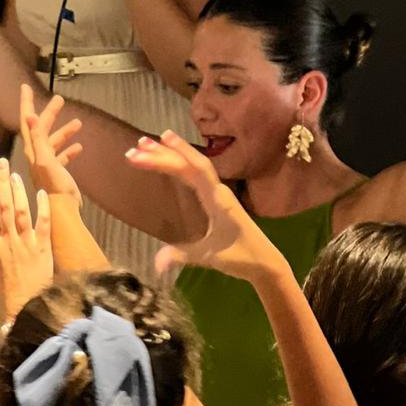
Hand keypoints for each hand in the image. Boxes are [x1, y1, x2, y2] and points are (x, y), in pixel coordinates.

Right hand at [0, 158, 52, 324]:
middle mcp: (8, 242)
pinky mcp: (43, 249)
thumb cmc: (10, 298)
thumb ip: (1, 253)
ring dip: (19, 190)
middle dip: (1, 182)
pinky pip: (43, 224)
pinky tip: (42, 193)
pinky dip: (43, 207)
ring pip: (20, 211)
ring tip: (16, 172)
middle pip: (3, 205)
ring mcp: (25, 244)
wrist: (26, 312)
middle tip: (0, 162)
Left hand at [19, 84, 82, 206]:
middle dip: (50, 113)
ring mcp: (47, 164)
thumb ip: (38, 139)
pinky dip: (69, 149)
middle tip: (59, 99)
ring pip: (54, 142)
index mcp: (33, 150)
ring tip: (77, 122)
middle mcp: (37, 155)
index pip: (28, 121)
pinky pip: (63, 157)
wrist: (62, 212)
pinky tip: (79, 146)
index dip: (26, 103)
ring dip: (64, 131)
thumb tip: (30, 116)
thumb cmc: (53, 187)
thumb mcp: (46, 160)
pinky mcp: (57, 174)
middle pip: (42, 128)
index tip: (25, 88)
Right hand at [127, 130, 282, 281]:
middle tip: (138, 145)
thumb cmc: (242, 257)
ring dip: (173, 153)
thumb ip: (182, 256)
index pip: (192, 170)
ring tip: (149, 143)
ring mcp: (218, 193)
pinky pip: (197, 174)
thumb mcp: (210, 257)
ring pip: (194, 165)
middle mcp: (218, 190)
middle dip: (165, 152)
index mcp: (218, 199)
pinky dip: (183, 163)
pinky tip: (171, 160)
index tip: (144, 155)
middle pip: (191, 162)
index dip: (169, 159)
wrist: (266, 263)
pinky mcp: (217, 199)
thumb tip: (155, 263)